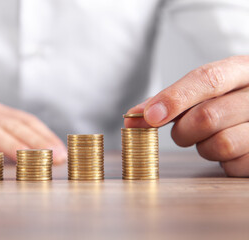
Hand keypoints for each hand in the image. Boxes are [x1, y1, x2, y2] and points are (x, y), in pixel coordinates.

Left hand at [125, 56, 248, 176]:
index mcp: (243, 69)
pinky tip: (231, 151)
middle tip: (183, 132)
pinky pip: (234, 165)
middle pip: (207, 116)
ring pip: (222, 144)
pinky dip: (223, 162)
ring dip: (204, 147)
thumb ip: (170, 101)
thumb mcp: (206, 92)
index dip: (174, 98)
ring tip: (211, 139)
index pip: (207, 78)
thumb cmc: (228, 102)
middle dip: (183, 130)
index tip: (149, 116)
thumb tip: (132, 118)